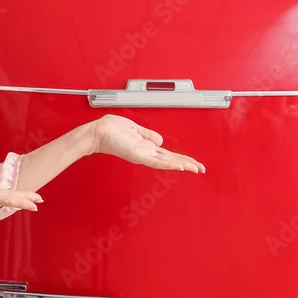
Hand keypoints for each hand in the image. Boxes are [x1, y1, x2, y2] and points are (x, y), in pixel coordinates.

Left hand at [89, 114, 204, 172]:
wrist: (97, 132)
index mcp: (146, 145)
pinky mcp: (138, 156)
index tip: (193, 161)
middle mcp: (146, 152)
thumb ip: (148, 135)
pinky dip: (169, 164)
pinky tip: (179, 166)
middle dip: (187, 163)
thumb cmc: (110, 129)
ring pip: (167, 161)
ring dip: (182, 165)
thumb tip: (160, 140)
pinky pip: (156, 161)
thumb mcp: (134, 128)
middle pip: (171, 159)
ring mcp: (142, 155)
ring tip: (195, 169)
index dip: (182, 157)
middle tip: (201, 169)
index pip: (168, 153)